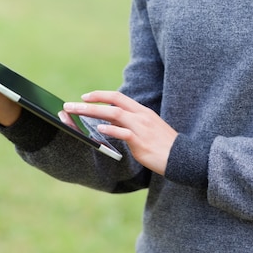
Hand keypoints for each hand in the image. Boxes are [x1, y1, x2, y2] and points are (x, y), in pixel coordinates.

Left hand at [63, 91, 177, 174]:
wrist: (181, 157)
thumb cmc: (162, 144)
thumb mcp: (147, 128)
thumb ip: (129, 123)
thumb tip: (108, 121)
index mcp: (141, 111)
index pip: (118, 97)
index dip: (101, 95)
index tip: (85, 97)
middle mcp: (140, 116)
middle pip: (113, 102)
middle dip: (91, 101)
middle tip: (71, 104)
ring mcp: (141, 127)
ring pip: (115, 114)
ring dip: (94, 112)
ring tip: (78, 113)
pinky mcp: (141, 142)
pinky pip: (124, 133)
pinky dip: (111, 129)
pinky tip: (99, 129)